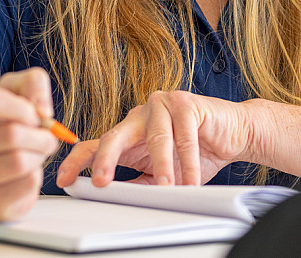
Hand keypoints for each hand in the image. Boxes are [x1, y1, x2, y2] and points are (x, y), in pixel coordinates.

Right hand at [0, 68, 60, 219]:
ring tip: (35, 153)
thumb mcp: (13, 92)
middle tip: (43, 137)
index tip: (33, 114)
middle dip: (41, 134)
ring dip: (39, 155)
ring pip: (19, 162)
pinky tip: (24, 173)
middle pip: (11, 135)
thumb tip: (43, 111)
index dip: (23, 107)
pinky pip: (26, 185)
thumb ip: (32, 83)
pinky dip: (36, 176)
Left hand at [56, 91, 258, 187]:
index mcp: (129, 132)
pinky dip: (188, 160)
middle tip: (102, 181)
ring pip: (155, 139)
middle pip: (114, 135)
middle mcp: (140, 115)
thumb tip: (115, 197)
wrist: (234, 133)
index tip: (66, 179)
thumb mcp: (162, 173)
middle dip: (106, 160)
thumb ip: (139, 183)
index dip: (79, 161)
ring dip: (163, 167)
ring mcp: (161, 105)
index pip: (97, 143)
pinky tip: (191, 177)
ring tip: (166, 187)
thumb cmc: (198, 150)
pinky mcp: (186, 102)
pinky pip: (183, 135)